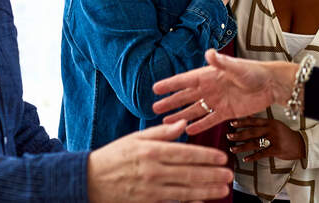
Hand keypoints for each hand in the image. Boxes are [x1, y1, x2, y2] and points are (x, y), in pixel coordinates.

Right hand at [86, 120, 232, 202]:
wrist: (89, 181)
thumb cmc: (113, 156)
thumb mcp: (135, 138)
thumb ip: (161, 132)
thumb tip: (183, 123)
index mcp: (152, 151)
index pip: (186, 154)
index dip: (207, 156)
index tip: (222, 157)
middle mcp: (153, 171)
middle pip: (189, 174)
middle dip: (212, 175)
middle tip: (229, 175)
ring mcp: (151, 190)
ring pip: (185, 191)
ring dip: (206, 191)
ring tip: (223, 190)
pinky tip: (202, 202)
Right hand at [153, 49, 298, 134]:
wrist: (271, 85)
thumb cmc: (254, 72)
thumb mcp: (236, 68)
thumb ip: (221, 63)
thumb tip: (209, 53)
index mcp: (209, 75)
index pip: (185, 81)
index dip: (170, 85)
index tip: (155, 88)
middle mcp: (210, 88)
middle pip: (186, 97)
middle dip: (171, 103)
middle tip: (155, 109)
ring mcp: (217, 101)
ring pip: (195, 110)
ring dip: (182, 116)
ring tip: (167, 123)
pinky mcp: (226, 112)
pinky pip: (209, 120)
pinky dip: (199, 125)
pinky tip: (188, 131)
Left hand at [228, 117, 304, 162]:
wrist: (300, 143)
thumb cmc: (285, 135)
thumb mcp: (276, 125)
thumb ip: (264, 123)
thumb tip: (248, 120)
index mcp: (270, 122)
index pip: (253, 121)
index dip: (242, 122)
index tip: (231, 123)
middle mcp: (271, 130)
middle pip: (251, 132)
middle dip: (238, 134)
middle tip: (229, 136)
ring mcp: (274, 140)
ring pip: (254, 143)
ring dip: (242, 146)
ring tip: (233, 148)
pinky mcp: (276, 150)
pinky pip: (261, 154)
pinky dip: (252, 157)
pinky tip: (245, 159)